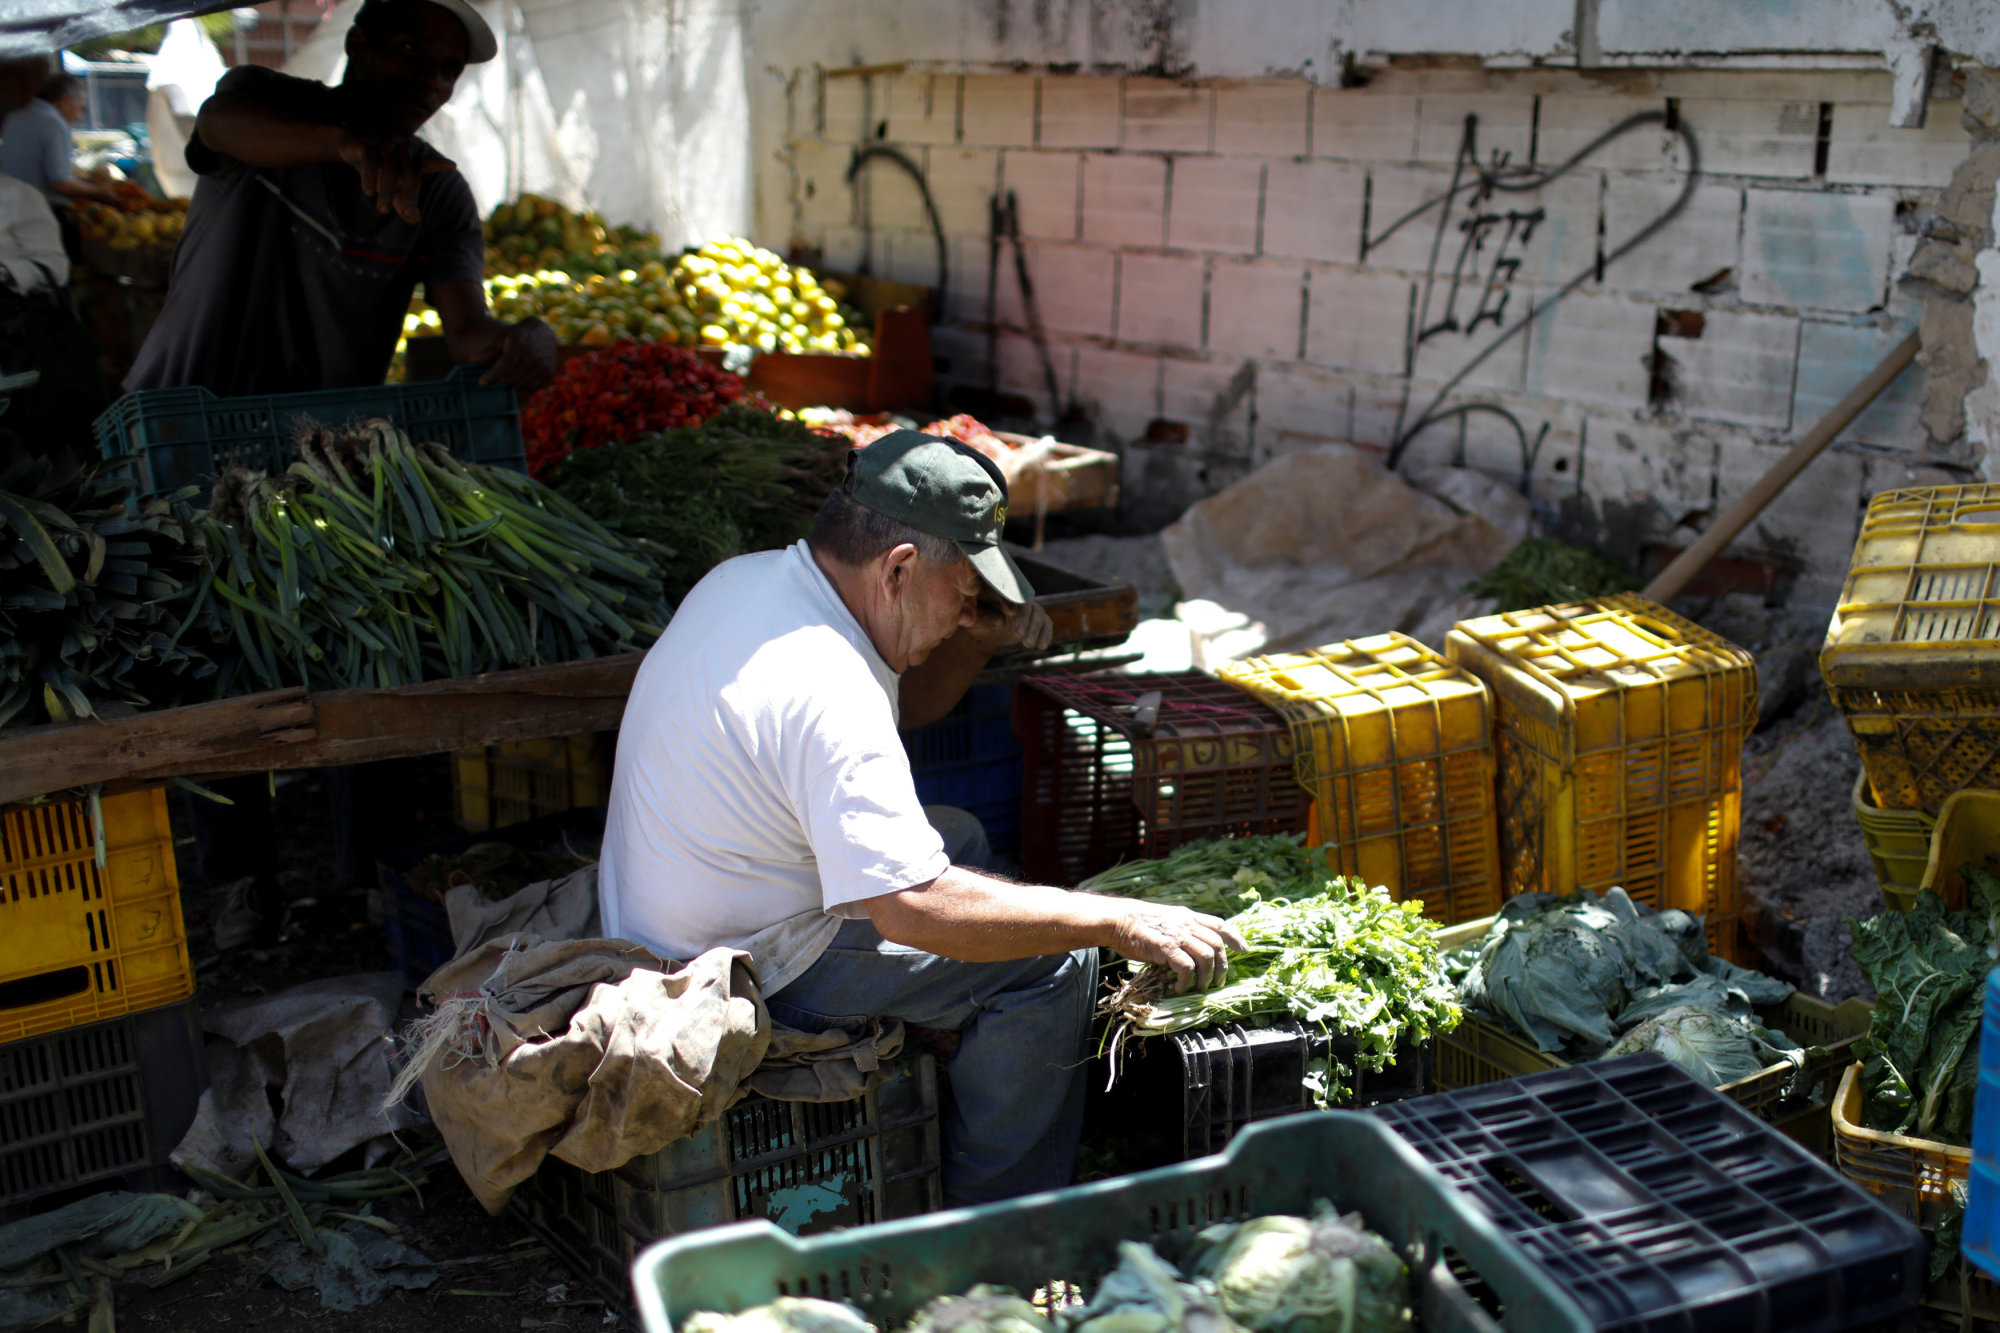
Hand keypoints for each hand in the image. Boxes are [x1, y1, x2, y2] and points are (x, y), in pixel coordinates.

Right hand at [338, 133, 455, 222]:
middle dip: (409, 197)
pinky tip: (368, 192)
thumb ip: (404, 203)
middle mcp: (400, 151)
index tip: (452, 165)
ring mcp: (383, 146)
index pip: (427, 163)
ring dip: (386, 191)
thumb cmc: (379, 169)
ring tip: (383, 211)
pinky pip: (369, 160)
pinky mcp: (365, 145)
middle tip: (408, 215)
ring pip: (389, 169)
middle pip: (408, 175)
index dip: (438, 164)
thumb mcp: (392, 188)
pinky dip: (369, 177)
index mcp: (410, 161)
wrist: (351, 146)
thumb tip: (414, 219)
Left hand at [479, 318, 557, 392]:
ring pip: (520, 384)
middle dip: (499, 380)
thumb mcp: (501, 338)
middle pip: (510, 378)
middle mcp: (533, 357)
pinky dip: (521, 387)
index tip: (481, 382)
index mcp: (519, 345)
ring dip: (509, 384)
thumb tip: (472, 361)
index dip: (491, 376)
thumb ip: (488, 351)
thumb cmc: (517, 335)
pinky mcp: (548, 373)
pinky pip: (531, 387)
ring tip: (504, 378)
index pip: (503, 367)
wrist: (543, 332)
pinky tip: (514, 383)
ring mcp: (543, 366)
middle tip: (493, 378)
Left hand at [966, 598, 1052, 652]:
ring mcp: (1030, 607)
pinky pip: (1047, 622)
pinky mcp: (1037, 618)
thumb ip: (981, 619)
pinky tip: (1041, 646)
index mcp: (1004, 592)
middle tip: (1018, 635)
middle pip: (1027, 603)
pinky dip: (1046, 633)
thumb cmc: (979, 623)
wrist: (987, 631)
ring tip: (1027, 645)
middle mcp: (1019, 596)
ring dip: (1035, 628)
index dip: (1010, 602)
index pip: (1010, 593)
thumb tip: (992, 621)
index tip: (1010, 615)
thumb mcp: (976, 622)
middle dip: (1024, 619)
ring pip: (1039, 612)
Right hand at [1107, 902, 1247, 993]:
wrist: (1117, 920)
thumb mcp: (1166, 920)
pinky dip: (1186, 981)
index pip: (1219, 924)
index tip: (1243, 950)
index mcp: (1188, 917)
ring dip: (1206, 977)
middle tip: (1218, 982)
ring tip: (1199, 988)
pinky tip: (1179, 987)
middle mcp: (1187, 924)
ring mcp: (1178, 935)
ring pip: (1207, 957)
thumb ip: (1182, 930)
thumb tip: (1192, 949)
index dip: (1234, 937)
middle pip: (1217, 945)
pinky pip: (1187, 968)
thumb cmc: (1138, 924)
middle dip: (1222, 967)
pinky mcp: (1167, 948)